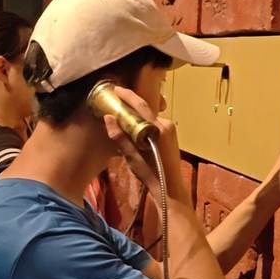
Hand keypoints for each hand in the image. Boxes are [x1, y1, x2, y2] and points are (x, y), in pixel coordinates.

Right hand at [103, 86, 185, 201]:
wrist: (169, 188)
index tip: (117, 90)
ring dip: (136, 117)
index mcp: (158, 129)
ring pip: (149, 118)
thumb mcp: (131, 157)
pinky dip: (143, 124)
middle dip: (130, 105)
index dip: (128, 96)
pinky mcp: (171, 134)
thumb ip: (120, 137)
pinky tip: (134, 131)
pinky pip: (154, 124)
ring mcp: (171, 129)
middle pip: (145, 110)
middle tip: (116, 101)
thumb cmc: (151, 175)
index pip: (141, 106)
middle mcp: (166, 125)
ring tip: (122, 118)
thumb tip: (108, 118)